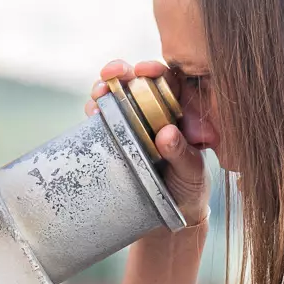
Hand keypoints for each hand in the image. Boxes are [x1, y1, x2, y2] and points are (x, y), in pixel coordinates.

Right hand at [84, 59, 209, 227]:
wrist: (170, 213)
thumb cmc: (189, 189)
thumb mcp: (192, 173)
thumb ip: (183, 154)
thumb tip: (167, 133)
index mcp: (181, 111)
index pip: (169, 81)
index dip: (155, 69)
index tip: (143, 70)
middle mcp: (156, 112)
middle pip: (137, 82)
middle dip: (122, 72)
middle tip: (111, 73)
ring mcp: (133, 124)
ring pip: (116, 97)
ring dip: (104, 89)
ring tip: (97, 93)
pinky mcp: (115, 138)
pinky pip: (103, 120)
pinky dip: (95, 111)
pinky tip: (92, 112)